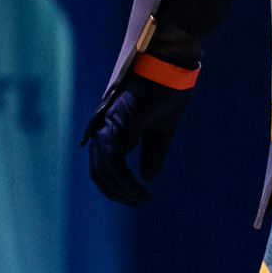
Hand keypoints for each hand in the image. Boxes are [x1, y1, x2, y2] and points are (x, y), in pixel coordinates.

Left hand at [83, 69, 192, 205]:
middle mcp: (104, 129)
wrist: (172, 70)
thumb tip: (148, 178)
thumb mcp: (161, 134)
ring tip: (141, 198)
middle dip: (117, 193)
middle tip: (138, 202)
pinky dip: (123, 178)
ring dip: (121, 189)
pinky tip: (138, 187)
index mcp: (112, 131)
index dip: (117, 187)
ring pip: (104, 168)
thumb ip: (152, 155)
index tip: (139, 198)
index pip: (103, 168)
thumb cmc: (168, 95)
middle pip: (99, 172)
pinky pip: (113, 159)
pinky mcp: (117, 122)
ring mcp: (108, 125)